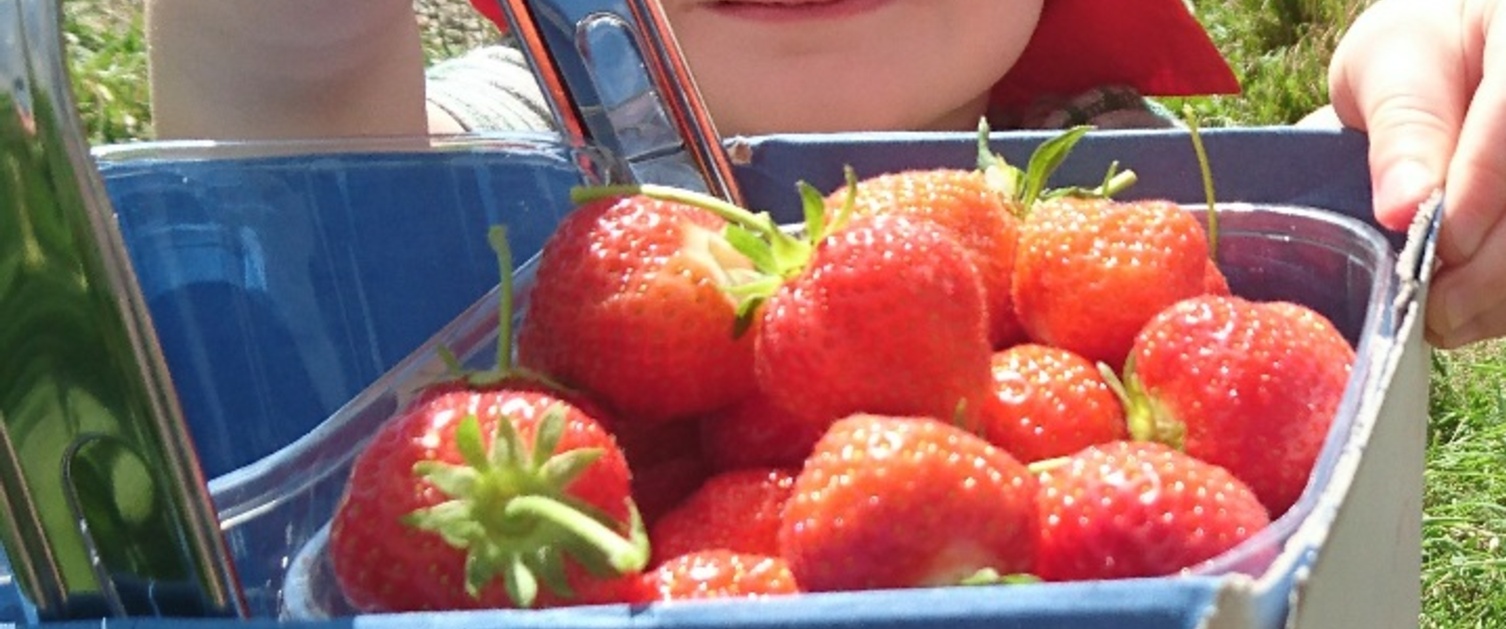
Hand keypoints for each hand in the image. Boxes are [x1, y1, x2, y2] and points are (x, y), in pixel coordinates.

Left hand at [1328, 0, 1505, 347]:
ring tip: (1445, 320)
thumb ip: (1403, 127)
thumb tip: (1405, 208)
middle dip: (1494, 263)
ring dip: (1504, 291)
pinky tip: (1472, 316)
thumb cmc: (1415, 58)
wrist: (1450, 66)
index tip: (1436, 247)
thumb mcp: (1390, 68)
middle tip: (1433, 308)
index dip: (1482, 190)